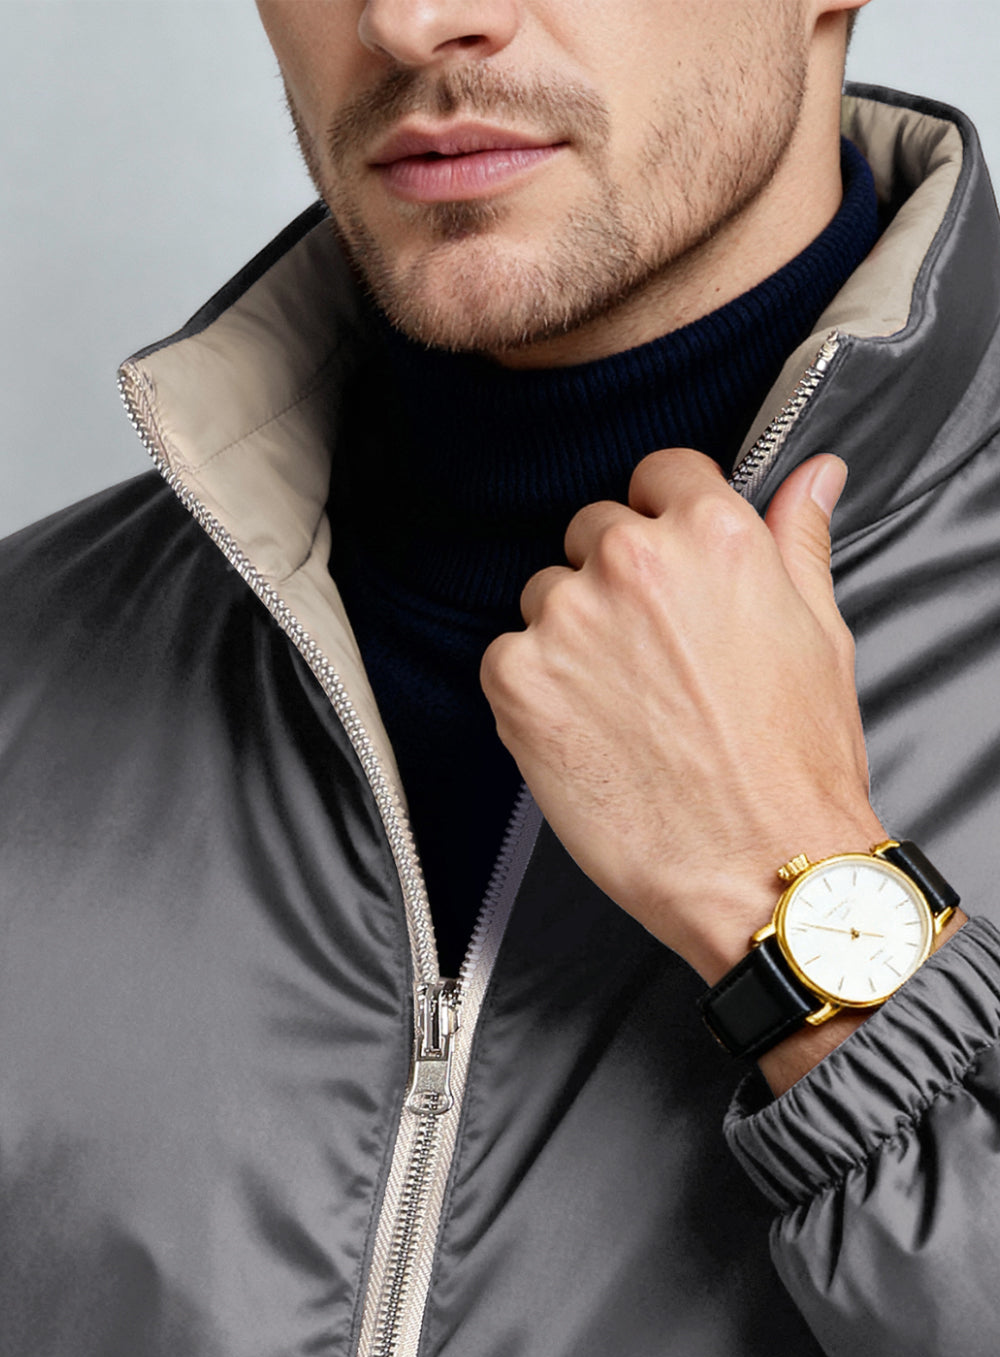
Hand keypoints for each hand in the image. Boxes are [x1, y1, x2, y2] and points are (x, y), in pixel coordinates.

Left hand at [480, 448, 887, 985]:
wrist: (763, 868)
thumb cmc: (798, 764)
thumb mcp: (820, 634)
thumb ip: (799, 541)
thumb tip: (812, 474)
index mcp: (713, 533)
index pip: (659, 472)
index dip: (665, 516)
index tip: (670, 567)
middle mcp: (632, 559)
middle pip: (593, 530)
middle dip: (615, 579)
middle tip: (652, 657)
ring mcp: (568, 618)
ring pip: (546, 595)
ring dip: (571, 635)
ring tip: (625, 707)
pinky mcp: (517, 680)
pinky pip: (505, 657)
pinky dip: (533, 690)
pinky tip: (586, 734)